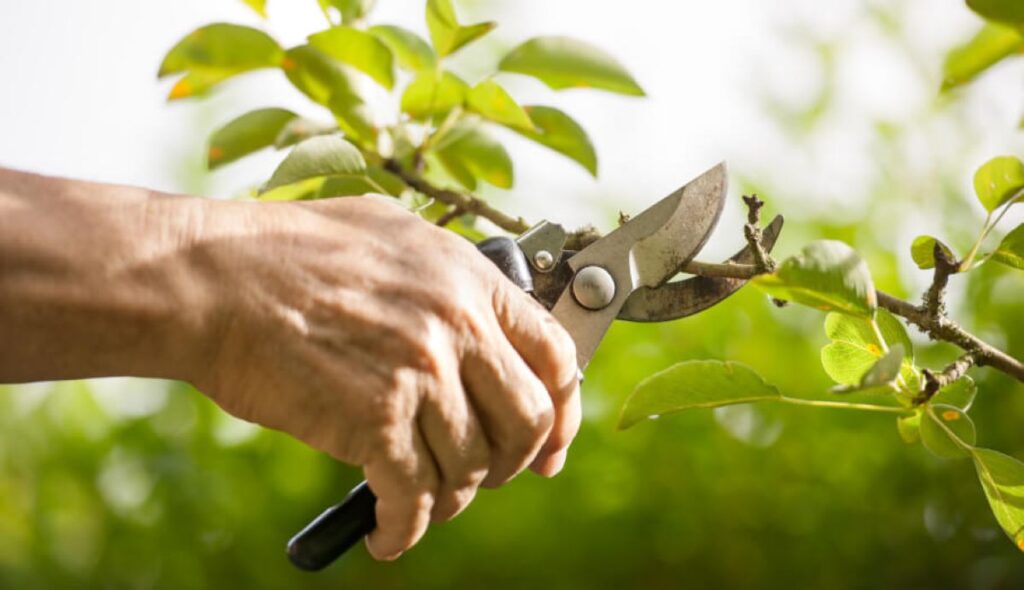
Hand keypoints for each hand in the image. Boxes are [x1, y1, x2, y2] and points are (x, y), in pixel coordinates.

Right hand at [193, 196, 580, 559]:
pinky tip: (389, 534)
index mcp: (469, 278)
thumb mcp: (390, 233)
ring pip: (472, 467)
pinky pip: (414, 497)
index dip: (563, 411)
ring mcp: (420, 372)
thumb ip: (446, 276)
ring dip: (452, 498)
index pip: (556, 355)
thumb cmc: (287, 252)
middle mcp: (457, 325)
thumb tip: (481, 316)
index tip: (551, 445)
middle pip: (528, 421)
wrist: (212, 278)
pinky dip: (405, 530)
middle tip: (489, 476)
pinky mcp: (375, 420)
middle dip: (514, 463)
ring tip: (424, 501)